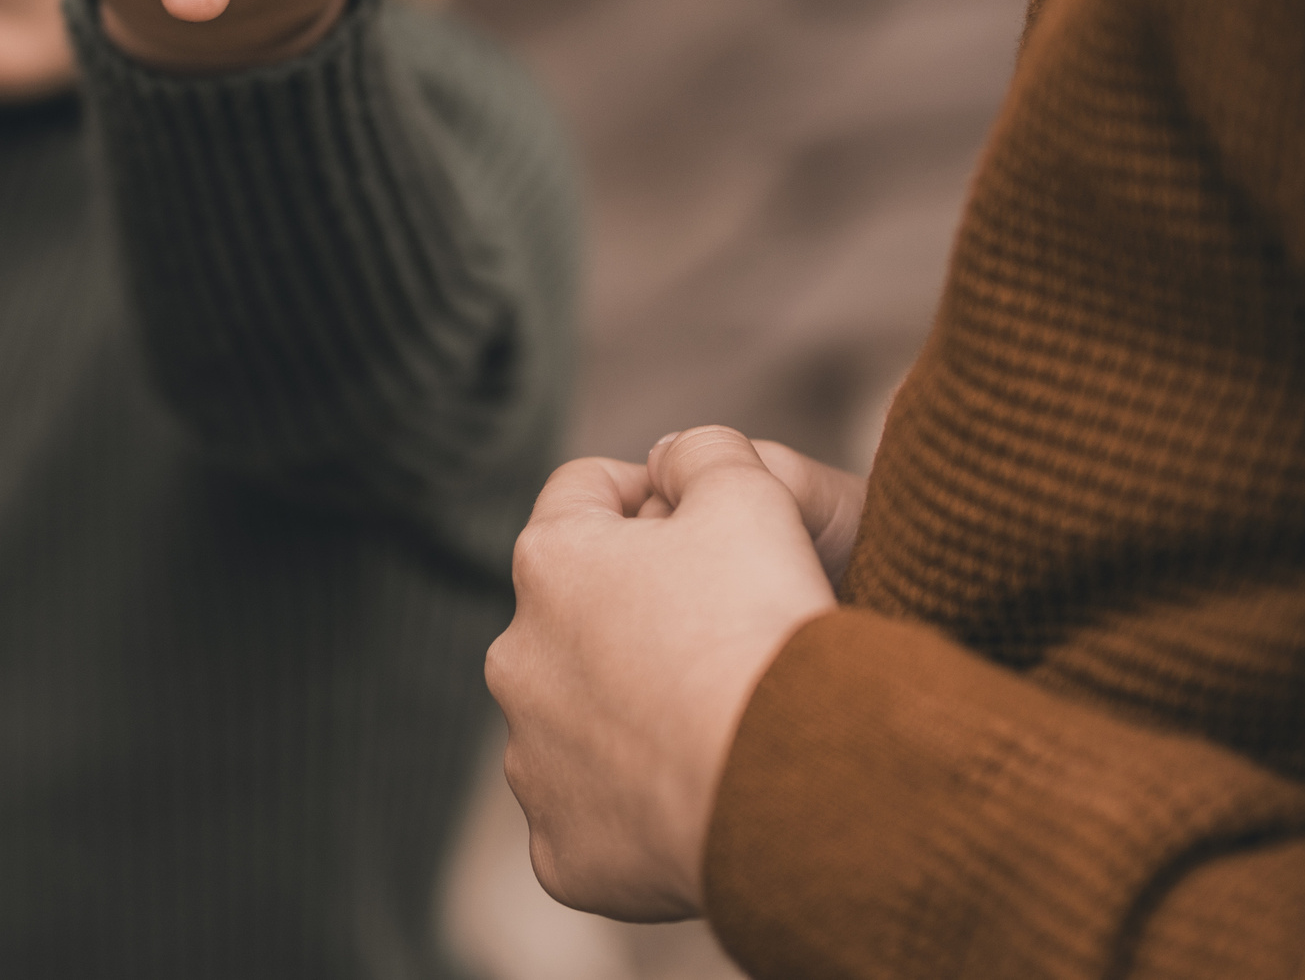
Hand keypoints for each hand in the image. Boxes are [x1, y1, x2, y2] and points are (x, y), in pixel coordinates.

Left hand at [486, 430, 836, 921]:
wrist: (788, 787)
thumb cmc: (760, 629)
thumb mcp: (750, 494)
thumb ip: (704, 451)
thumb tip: (671, 457)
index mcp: (549, 562)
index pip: (582, 491)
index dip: (649, 490)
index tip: (702, 516)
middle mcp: (515, 659)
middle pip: (574, 613)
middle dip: (635, 612)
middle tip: (721, 629)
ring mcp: (531, 764)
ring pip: (576, 718)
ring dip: (627, 712)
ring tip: (713, 722)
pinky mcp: (561, 852)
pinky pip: (593, 817)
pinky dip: (635, 807)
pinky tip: (697, 797)